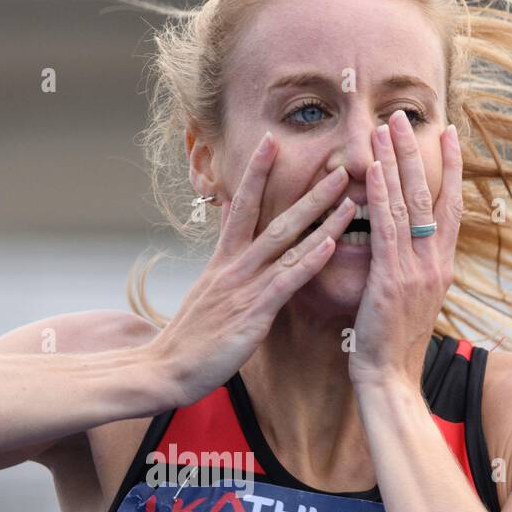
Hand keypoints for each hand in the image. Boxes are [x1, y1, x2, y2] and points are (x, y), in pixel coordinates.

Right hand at [146, 132, 357, 407]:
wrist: (164, 368)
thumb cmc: (188, 340)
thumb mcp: (204, 290)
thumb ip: (221, 258)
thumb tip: (226, 223)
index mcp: (222, 261)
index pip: (240, 206)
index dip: (255, 174)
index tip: (271, 143)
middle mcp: (234, 266)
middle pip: (273, 217)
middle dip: (307, 191)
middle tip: (335, 164)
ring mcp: (244, 287)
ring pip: (287, 243)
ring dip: (319, 217)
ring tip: (347, 195)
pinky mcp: (253, 313)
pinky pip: (286, 281)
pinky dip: (309, 260)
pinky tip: (330, 243)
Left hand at [348, 112, 463, 388]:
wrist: (391, 380)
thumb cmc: (394, 348)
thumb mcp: (411, 304)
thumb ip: (414, 273)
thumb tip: (411, 254)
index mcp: (441, 268)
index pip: (450, 207)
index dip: (452, 169)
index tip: (450, 135)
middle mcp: (435, 263)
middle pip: (431, 195)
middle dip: (417, 152)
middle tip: (406, 116)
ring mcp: (416, 270)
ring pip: (409, 204)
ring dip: (395, 162)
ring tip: (385, 126)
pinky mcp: (392, 279)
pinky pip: (386, 228)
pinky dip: (380, 195)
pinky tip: (371, 169)